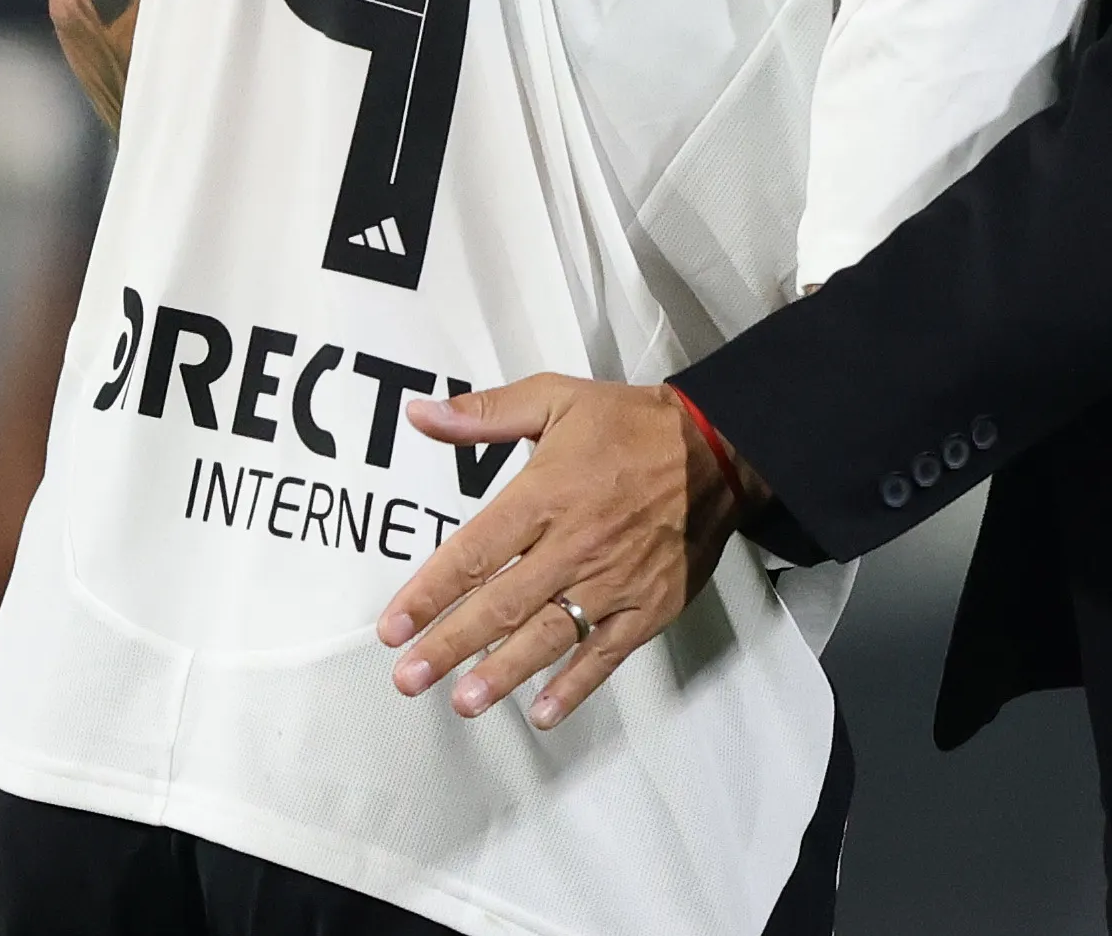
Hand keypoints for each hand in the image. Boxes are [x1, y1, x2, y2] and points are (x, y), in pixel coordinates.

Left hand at [377, 377, 755, 730]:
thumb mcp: (554, 398)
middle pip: (502, 604)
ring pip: (548, 635)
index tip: (393, 626)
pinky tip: (543, 712)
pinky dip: (575, 686)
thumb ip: (484, 413)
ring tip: (463, 702)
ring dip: (502, 673)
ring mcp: (612, 581)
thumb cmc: (631, 424)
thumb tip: (421, 416)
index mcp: (546, 494)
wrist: (718, 448)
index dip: (430, 592)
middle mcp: (574, 544)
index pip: (475, 552)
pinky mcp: (647, 606)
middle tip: (408, 678)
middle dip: (449, 645)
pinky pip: (605, 654)